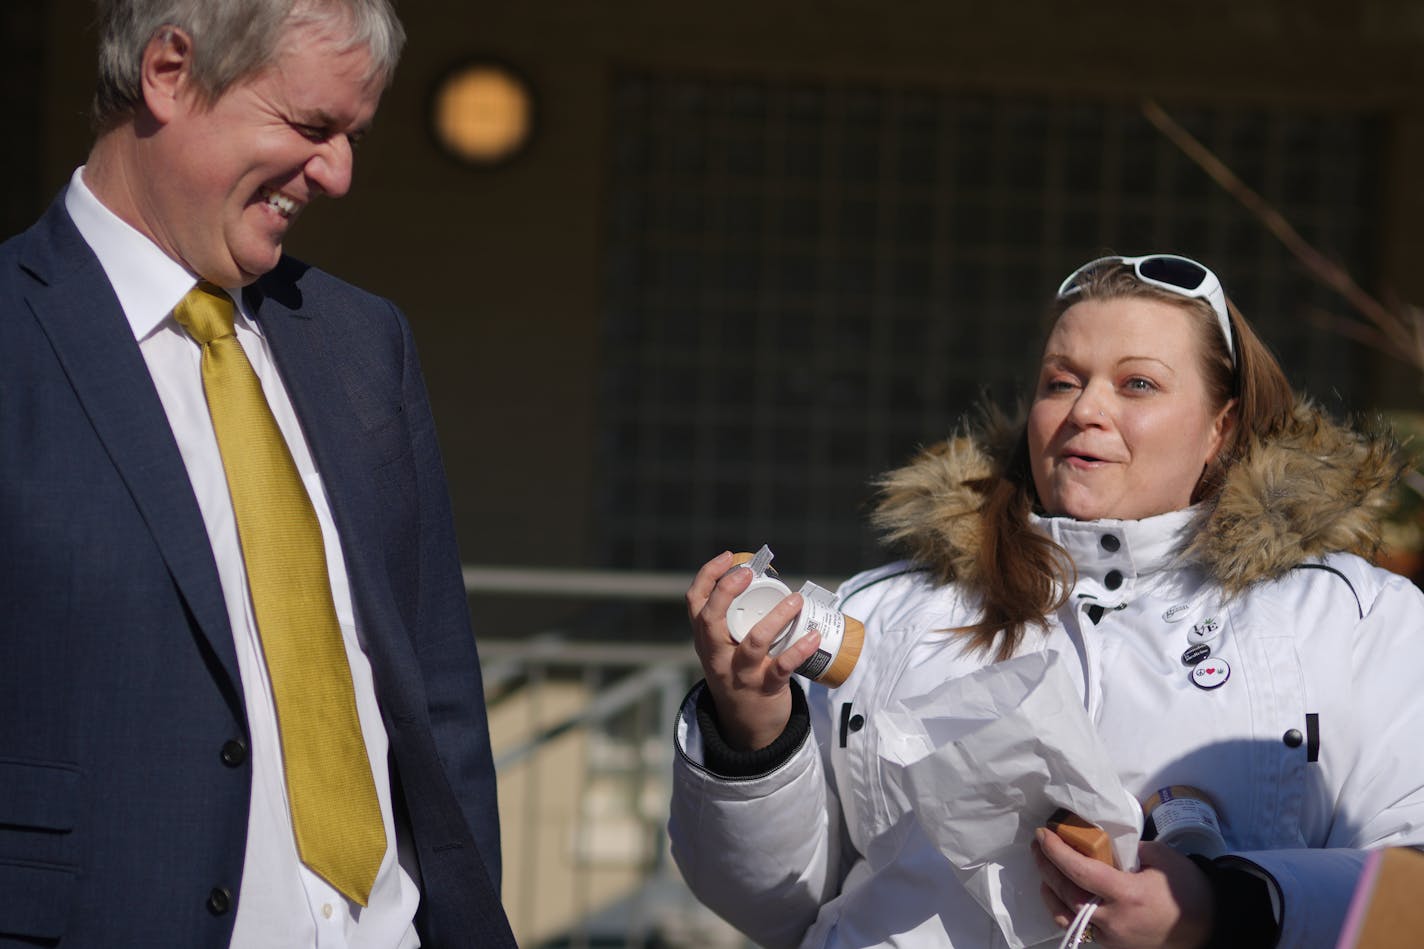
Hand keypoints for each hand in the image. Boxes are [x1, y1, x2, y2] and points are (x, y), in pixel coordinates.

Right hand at [686, 551, 821, 750]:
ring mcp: (740, 673)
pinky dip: (799, 650)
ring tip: (796, 599)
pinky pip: (782, 667)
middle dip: (727, 592)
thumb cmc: (737, 673)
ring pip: (754, 642)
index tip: (729, 557)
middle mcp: (718, 655)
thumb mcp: (722, 649)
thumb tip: (761, 578)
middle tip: (748, 574)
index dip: (708, 576)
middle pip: (712, 620)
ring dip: (777, 617)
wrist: (745, 725)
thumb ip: (732, 620)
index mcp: (706, 639)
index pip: (695, 602)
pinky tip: (812, 636)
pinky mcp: (764, 688)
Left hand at [1034, 830, 1213, 948]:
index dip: (1056, 852)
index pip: (1079, 872)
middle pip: (1066, 892)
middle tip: (1038, 845)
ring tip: (1044, 867)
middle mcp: (1114, 919)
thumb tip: (1102, 842)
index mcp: (1127, 894)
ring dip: (1048, 890)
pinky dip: (1063, 908)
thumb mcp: (1161, 857)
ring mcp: (1111, 937)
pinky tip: (1060, 892)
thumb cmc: (1186, 889)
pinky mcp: (1112, 946)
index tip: (1042, 835)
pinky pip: (1079, 928)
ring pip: (1065, 915)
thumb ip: (1128, 849)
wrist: (1208, 927)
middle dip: (1046, 866)